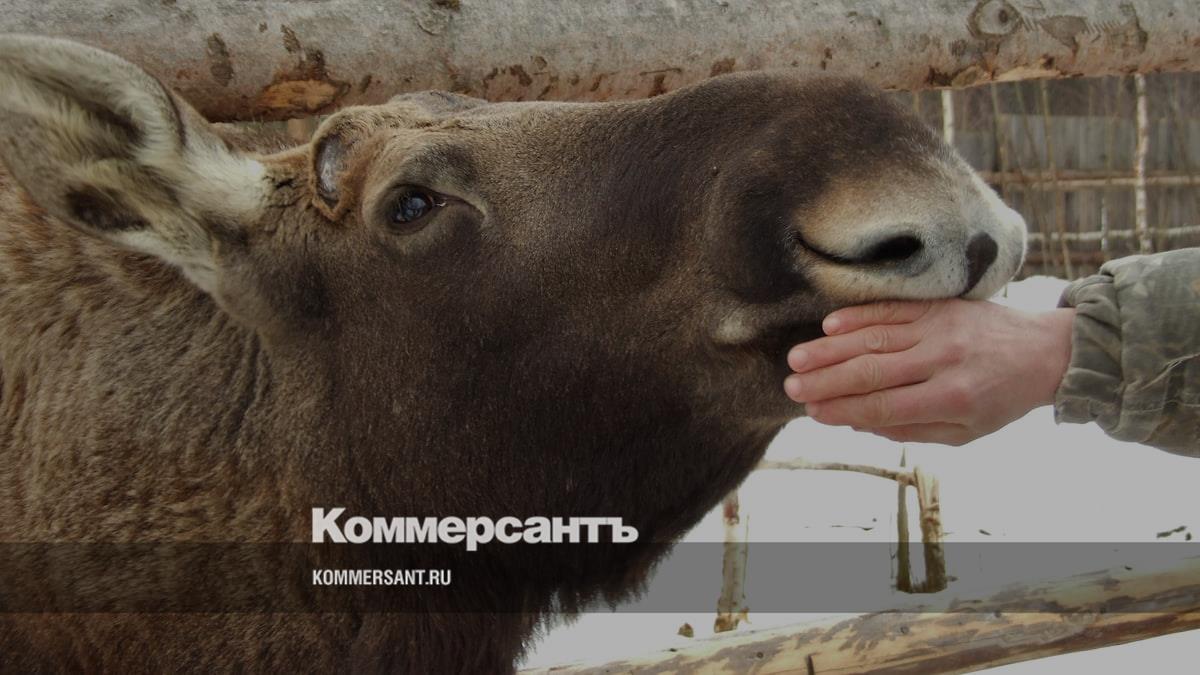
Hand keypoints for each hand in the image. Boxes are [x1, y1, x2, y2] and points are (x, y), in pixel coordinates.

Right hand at [784, 299, 1074, 444]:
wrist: (1045, 351)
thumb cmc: (1001, 399)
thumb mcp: (964, 432)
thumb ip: (910, 429)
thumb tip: (857, 422)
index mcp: (952, 398)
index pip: (884, 406)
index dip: (843, 410)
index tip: (813, 413)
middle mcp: (943, 360)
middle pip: (871, 371)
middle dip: (826, 381)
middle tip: (792, 387)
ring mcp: (939, 328)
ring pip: (873, 338)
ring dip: (830, 350)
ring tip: (797, 359)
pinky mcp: (938, 305)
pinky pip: (891, 310)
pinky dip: (858, 317)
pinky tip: (829, 327)